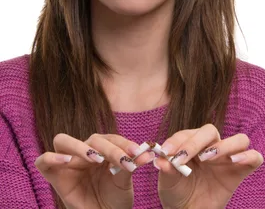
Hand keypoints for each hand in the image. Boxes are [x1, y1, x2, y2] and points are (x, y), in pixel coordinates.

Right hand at [34, 133, 153, 208]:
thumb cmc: (114, 199)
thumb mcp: (124, 182)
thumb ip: (131, 165)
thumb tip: (148, 153)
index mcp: (103, 151)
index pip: (111, 138)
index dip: (124, 143)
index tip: (138, 152)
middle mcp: (85, 153)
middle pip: (92, 139)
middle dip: (109, 147)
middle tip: (122, 160)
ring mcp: (68, 163)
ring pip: (63, 141)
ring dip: (80, 147)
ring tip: (96, 158)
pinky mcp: (54, 176)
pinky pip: (43, 160)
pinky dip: (51, 157)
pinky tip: (66, 161)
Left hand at [155, 124, 263, 208]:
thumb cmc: (179, 193)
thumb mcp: (169, 183)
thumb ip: (167, 171)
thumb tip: (161, 160)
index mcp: (193, 145)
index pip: (188, 133)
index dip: (178, 140)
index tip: (166, 151)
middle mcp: (213, 147)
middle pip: (211, 131)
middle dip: (196, 142)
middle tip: (184, 157)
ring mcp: (229, 158)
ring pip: (239, 139)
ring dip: (225, 145)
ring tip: (208, 158)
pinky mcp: (241, 171)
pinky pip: (255, 157)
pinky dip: (249, 156)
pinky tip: (235, 161)